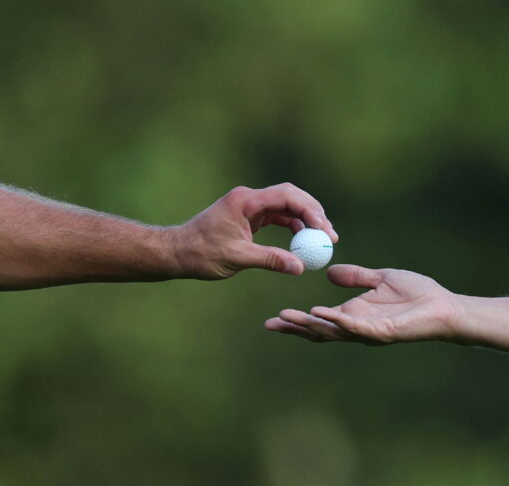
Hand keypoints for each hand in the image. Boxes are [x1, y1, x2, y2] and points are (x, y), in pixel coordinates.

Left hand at [164, 183, 337, 279]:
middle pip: (291, 196)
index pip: (286, 197)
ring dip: (305, 220)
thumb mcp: (237, 258)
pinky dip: (292, 226)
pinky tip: (302, 240)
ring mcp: (250, 206)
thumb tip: (300, 267)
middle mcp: (249, 198)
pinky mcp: (249, 216)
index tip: (324, 231)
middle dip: (314, 213)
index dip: (310, 212)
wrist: (178, 252)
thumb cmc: (201, 253)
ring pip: (286, 205)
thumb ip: (270, 260)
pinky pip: (277, 216)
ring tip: (322, 239)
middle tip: (330, 235)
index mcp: (245, 201)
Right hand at [265, 265, 456, 343]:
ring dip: (310, 325)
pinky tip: (320, 314)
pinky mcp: (383, 333)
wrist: (444, 306)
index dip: (298, 320)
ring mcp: (369, 332)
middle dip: (296, 327)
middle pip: (320, 331)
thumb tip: (330, 273)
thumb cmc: (417, 294)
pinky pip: (356, 327)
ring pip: (333, 332)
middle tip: (271, 323)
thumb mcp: (380, 279)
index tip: (275, 316)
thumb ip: (356, 277)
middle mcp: (357, 327)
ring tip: (288, 317)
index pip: (320, 321)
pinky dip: (337, 321)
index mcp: (354, 314)